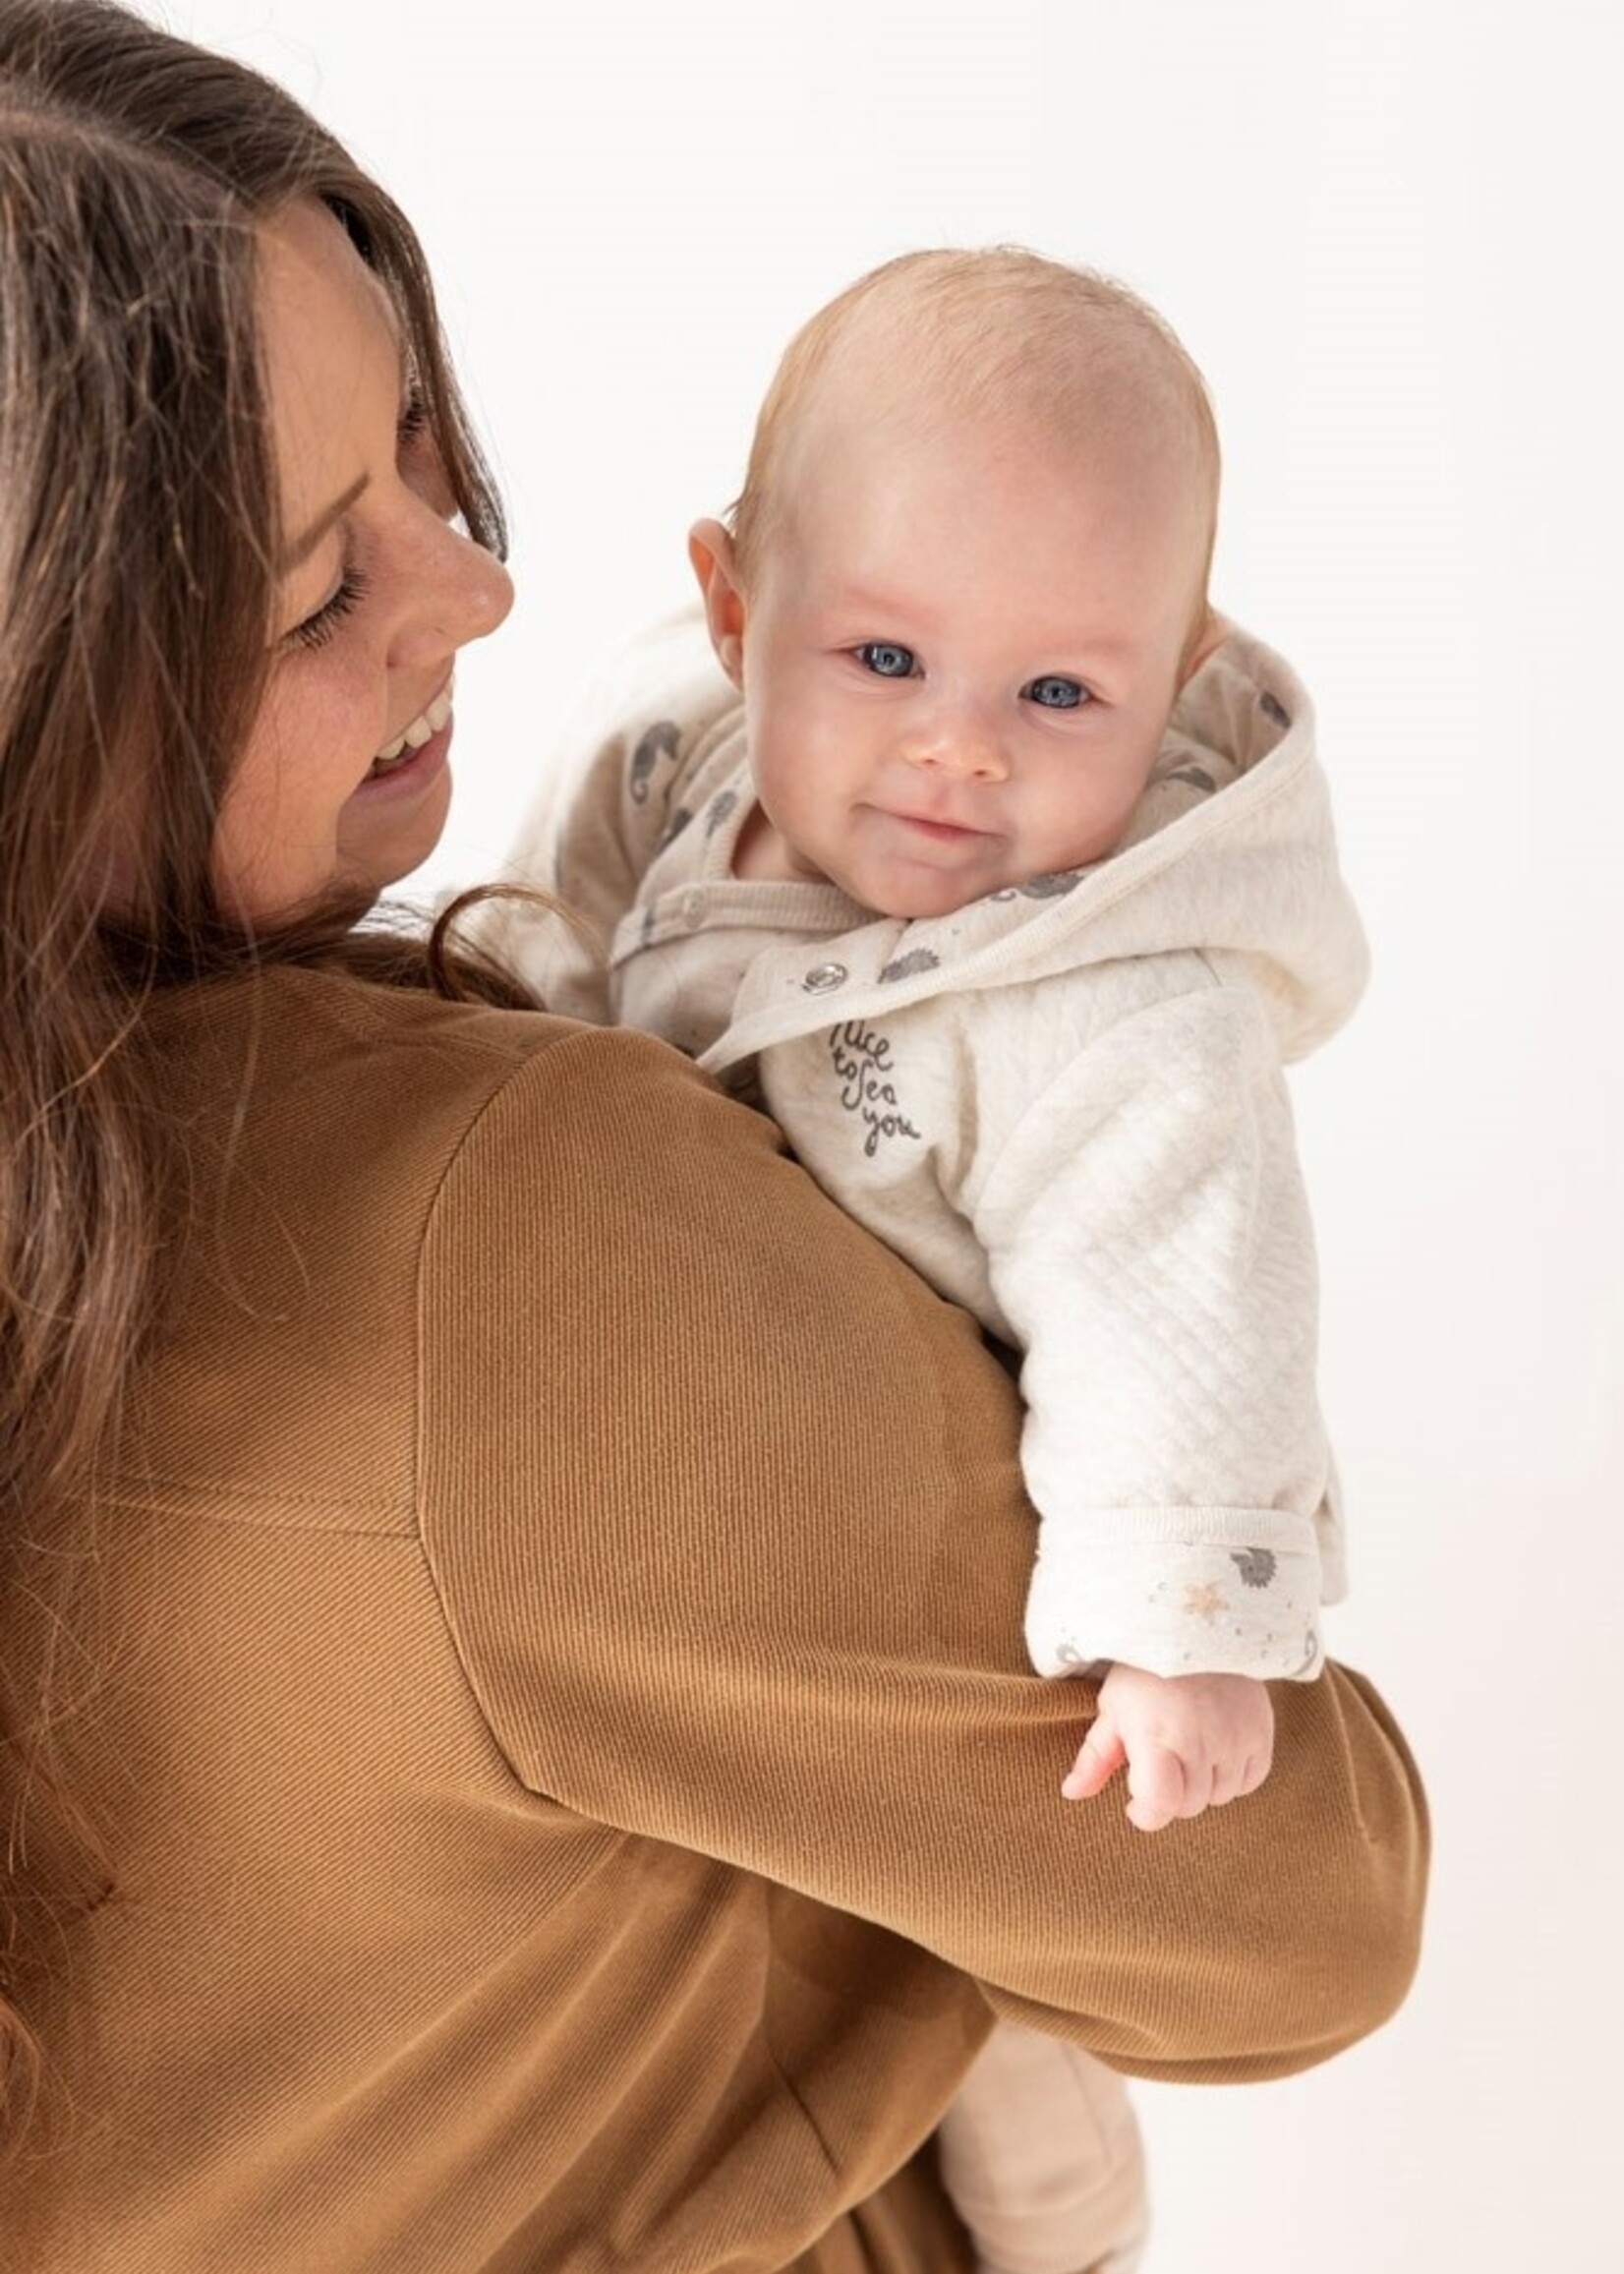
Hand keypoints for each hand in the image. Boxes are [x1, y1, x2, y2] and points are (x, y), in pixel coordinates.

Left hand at [1060, 1662, 1273, 1832]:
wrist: (1198, 1625)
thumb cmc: (1146, 1670)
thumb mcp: (1114, 1707)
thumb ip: (1095, 1757)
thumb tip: (1070, 1794)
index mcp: (1156, 1735)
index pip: (1160, 1805)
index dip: (1146, 1813)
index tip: (1137, 1802)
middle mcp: (1200, 1741)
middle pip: (1189, 1806)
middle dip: (1171, 1793)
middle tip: (1162, 1760)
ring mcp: (1235, 1737)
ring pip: (1220, 1796)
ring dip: (1202, 1783)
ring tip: (1188, 1747)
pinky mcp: (1262, 1732)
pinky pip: (1250, 1781)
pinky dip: (1234, 1775)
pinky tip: (1217, 1747)